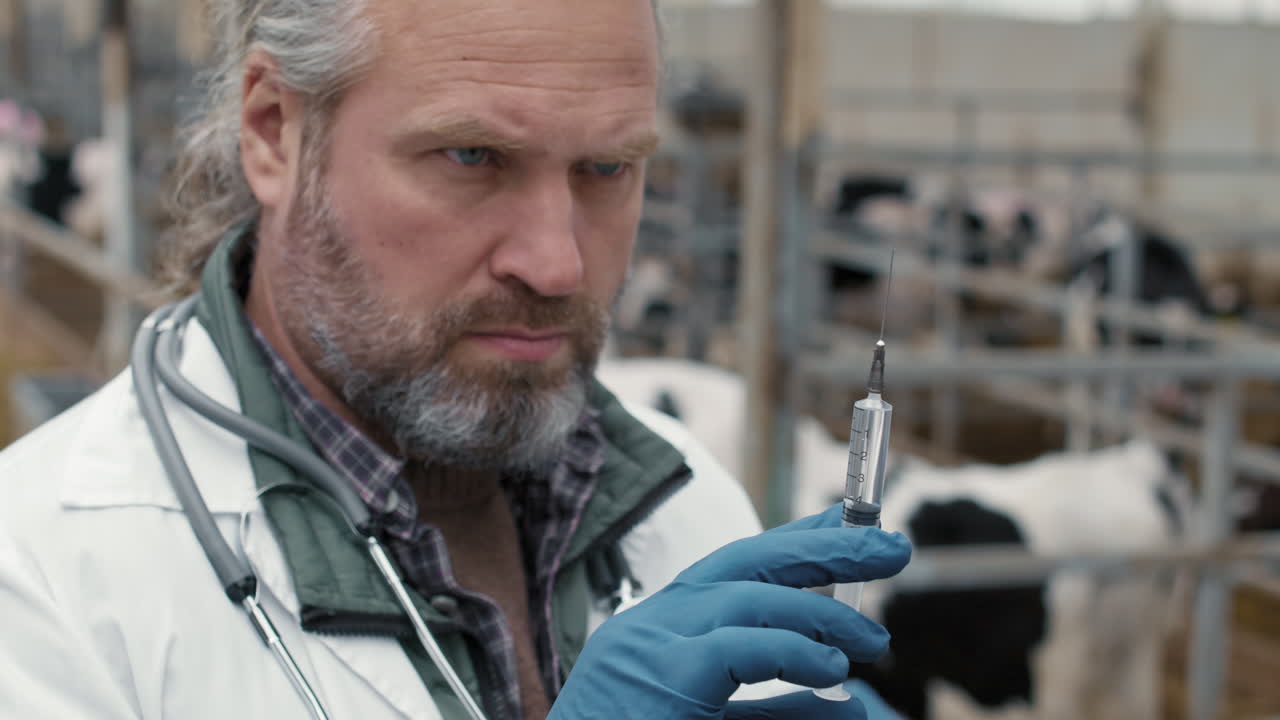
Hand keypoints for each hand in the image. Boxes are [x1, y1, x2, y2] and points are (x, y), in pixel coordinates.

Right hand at [549, 505, 911, 718]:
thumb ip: (780, 712)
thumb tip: (852, 703)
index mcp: (666, 628)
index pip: (740, 567)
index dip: (801, 540)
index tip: (853, 524)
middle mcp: (655, 622)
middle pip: (747, 561)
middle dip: (824, 547)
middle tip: (890, 546)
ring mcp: (650, 644)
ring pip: (748, 595)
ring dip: (821, 611)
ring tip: (874, 642)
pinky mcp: (661, 677)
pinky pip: (740, 647)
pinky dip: (794, 651)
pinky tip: (832, 667)